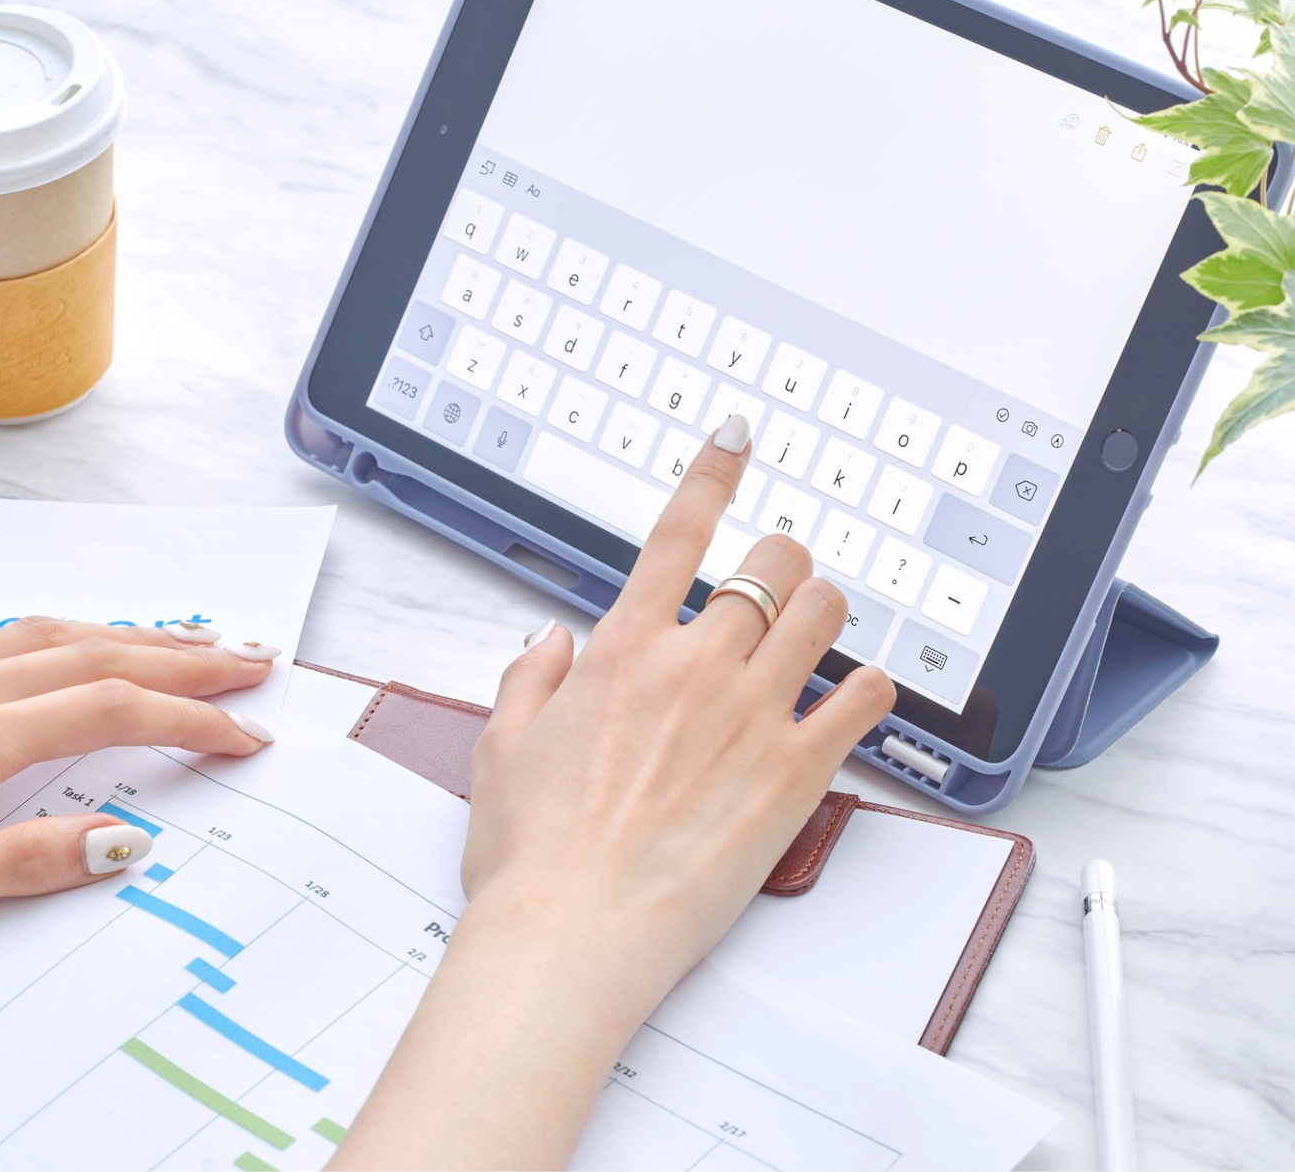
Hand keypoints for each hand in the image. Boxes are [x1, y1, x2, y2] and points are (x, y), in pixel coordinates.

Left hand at [0, 618, 279, 935]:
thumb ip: (23, 860)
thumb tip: (124, 839)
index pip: (112, 710)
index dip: (192, 720)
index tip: (249, 736)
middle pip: (99, 652)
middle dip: (188, 655)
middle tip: (257, 659)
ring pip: (53, 629)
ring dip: (133, 633)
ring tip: (192, 639)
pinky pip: (2, 630)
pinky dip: (66, 630)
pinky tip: (74, 641)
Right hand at [336, 416, 894, 1168]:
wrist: (572, 934)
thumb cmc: (532, 853)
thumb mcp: (500, 748)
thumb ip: (529, 678)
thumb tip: (551, 642)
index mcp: (622, 652)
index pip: (677, 534)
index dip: (711, 473)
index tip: (734, 437)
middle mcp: (693, 668)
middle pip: (772, 567)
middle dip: (781, 561)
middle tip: (778, 582)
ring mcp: (751, 718)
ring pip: (824, 615)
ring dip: (826, 610)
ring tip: (817, 631)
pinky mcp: (795, 776)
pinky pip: (863, 702)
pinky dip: (871, 685)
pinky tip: (862, 690)